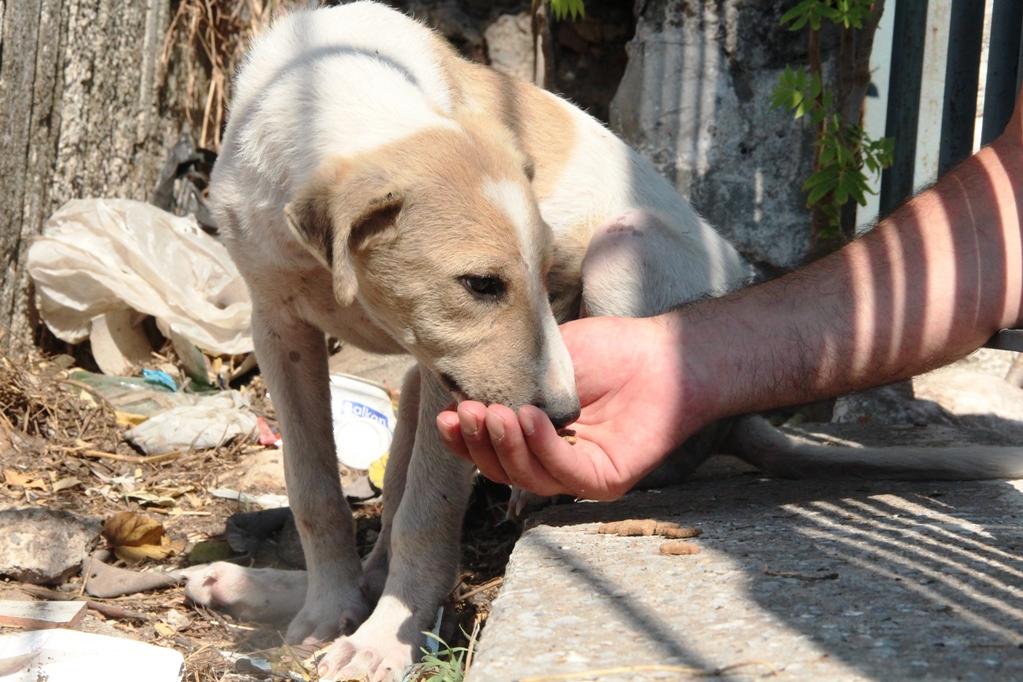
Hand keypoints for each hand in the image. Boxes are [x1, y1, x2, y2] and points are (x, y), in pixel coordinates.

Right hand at [436, 315, 714, 499]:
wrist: (666, 352)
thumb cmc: (610, 349)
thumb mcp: (546, 358)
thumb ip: (510, 376)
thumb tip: (460, 386)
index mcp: (536, 434)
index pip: (491, 448)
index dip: (463, 439)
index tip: (445, 415)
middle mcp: (555, 459)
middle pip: (502, 469)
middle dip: (478, 443)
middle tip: (467, 412)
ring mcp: (580, 473)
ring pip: (527, 476)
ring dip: (505, 446)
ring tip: (497, 413)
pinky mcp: (606, 481)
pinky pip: (564, 474)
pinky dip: (542, 448)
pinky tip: (532, 418)